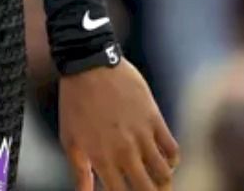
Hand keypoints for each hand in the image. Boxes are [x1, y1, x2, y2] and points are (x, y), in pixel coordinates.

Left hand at [59, 60, 178, 189]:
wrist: (89, 66)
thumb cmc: (75, 104)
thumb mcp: (70, 139)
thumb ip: (79, 171)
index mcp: (101, 159)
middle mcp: (125, 151)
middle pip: (147, 189)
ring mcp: (142, 136)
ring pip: (164, 174)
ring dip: (163, 183)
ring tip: (158, 183)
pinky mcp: (155, 120)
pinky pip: (173, 150)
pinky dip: (172, 161)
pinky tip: (165, 161)